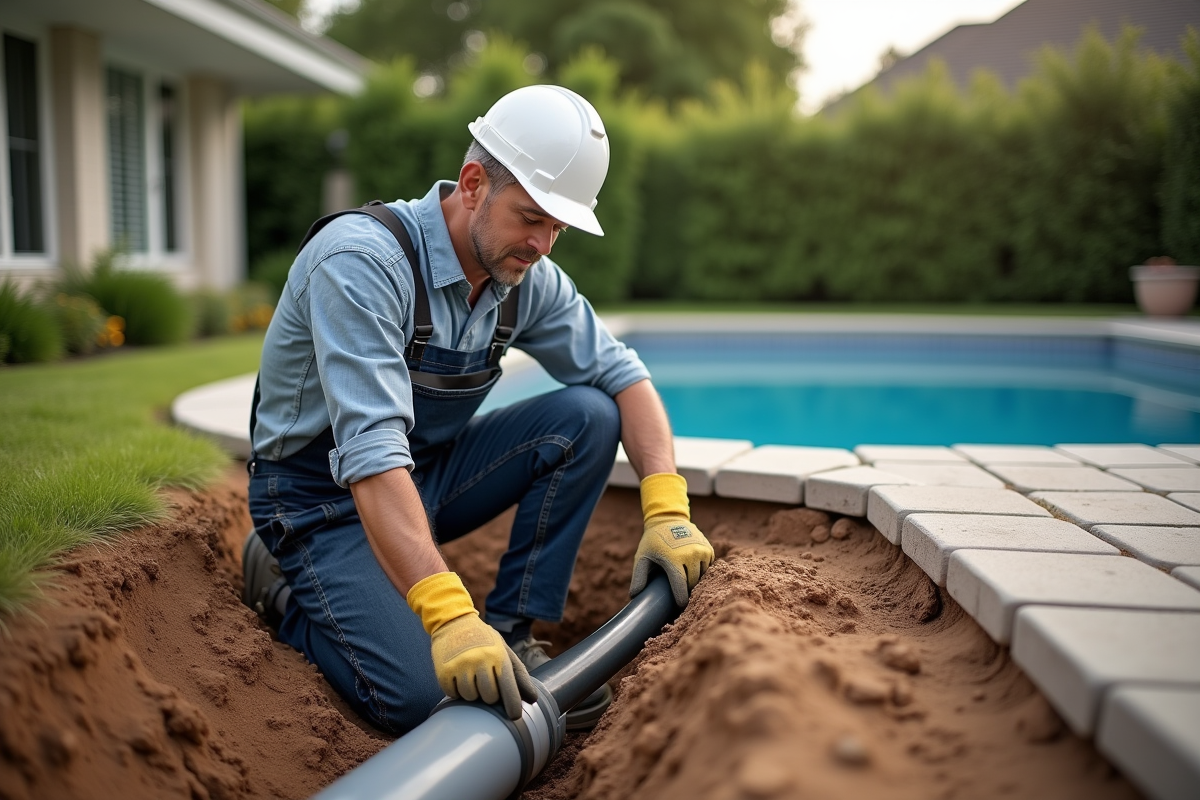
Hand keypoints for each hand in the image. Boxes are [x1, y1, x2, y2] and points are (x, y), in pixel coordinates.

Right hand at [407, 572, 537, 718]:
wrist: (453, 622)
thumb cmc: (483, 639)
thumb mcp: (503, 650)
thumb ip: (518, 675)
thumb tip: (532, 699)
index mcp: (497, 656)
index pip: (508, 687)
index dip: (512, 704)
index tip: (514, 717)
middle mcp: (479, 661)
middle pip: (489, 697)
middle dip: (489, 695)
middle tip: (486, 683)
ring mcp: (460, 666)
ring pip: (470, 697)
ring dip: (472, 693)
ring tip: (471, 676)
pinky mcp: (444, 671)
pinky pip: (453, 694)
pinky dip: (456, 690)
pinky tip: (459, 675)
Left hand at [630, 473, 713, 605]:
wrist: (668, 519)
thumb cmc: (653, 542)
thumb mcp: (642, 557)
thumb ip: (638, 577)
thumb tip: (634, 596)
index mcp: (673, 558)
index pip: (680, 584)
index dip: (681, 598)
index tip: (680, 606)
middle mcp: (690, 553)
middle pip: (692, 582)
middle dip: (687, 590)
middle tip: (680, 595)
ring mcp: (701, 550)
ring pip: (702, 575)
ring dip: (694, 580)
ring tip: (685, 581)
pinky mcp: (708, 548)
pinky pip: (707, 567)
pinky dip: (701, 571)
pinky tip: (691, 570)